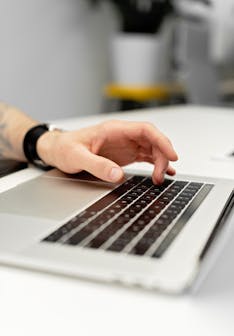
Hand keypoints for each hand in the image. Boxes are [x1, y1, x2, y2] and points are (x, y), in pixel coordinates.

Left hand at [37, 120, 177, 183]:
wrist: (58, 150)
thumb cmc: (65, 148)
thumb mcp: (77, 157)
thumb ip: (96, 165)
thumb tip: (117, 175)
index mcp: (114, 130)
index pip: (145, 130)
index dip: (161, 141)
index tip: (171, 155)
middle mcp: (123, 135)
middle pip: (152, 140)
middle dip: (162, 156)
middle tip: (161, 175)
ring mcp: (125, 145)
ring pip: (152, 149)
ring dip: (160, 162)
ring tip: (160, 178)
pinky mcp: (125, 155)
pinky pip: (146, 157)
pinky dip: (156, 164)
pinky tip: (162, 173)